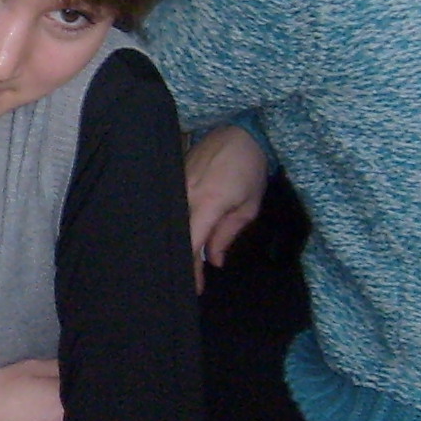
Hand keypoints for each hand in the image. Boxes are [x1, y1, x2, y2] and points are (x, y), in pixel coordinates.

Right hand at [184, 125, 269, 284]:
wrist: (240, 131)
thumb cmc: (250, 169)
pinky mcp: (173, 178)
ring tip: (181, 263)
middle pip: (176, 237)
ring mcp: (175, 185)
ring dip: (175, 244)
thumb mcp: (248, 206)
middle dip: (181, 262)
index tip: (195, 288)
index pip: (190, 245)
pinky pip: (170, 208)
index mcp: (207, 203)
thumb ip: (227, 235)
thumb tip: (214, 261)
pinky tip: (176, 237)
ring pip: (170, 224)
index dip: (191, 270)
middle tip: (186, 281)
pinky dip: (173, 226)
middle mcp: (185, 195)